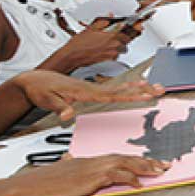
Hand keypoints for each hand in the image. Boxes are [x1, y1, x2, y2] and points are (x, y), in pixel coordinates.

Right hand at [3, 155, 169, 195]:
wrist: (24, 187)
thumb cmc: (38, 183)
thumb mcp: (58, 172)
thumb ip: (68, 165)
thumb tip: (69, 158)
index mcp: (85, 160)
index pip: (115, 157)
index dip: (133, 160)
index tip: (148, 162)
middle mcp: (90, 161)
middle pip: (124, 157)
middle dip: (146, 161)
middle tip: (164, 165)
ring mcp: (90, 168)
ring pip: (124, 163)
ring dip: (144, 167)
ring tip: (159, 171)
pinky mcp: (88, 178)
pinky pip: (115, 176)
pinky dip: (129, 178)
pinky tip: (139, 184)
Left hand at [10, 70, 163, 120]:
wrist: (34, 80)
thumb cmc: (40, 89)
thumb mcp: (48, 100)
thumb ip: (60, 107)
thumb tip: (69, 116)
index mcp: (86, 91)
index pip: (113, 94)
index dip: (131, 95)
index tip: (146, 94)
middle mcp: (92, 88)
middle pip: (123, 89)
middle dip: (142, 89)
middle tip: (160, 88)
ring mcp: (92, 88)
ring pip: (120, 88)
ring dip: (137, 88)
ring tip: (154, 87)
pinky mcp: (90, 90)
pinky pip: (113, 89)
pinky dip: (126, 88)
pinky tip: (133, 87)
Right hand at [50, 19, 133, 69]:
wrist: (72, 57)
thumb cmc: (79, 44)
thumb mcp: (91, 28)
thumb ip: (103, 21)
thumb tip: (110, 15)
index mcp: (111, 35)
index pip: (130, 30)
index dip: (134, 27)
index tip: (137, 25)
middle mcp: (114, 45)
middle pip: (128, 39)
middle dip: (125, 36)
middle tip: (118, 33)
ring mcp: (113, 54)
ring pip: (123, 48)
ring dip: (120, 44)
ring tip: (109, 42)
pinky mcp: (109, 60)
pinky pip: (117, 55)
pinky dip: (114, 51)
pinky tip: (105, 49)